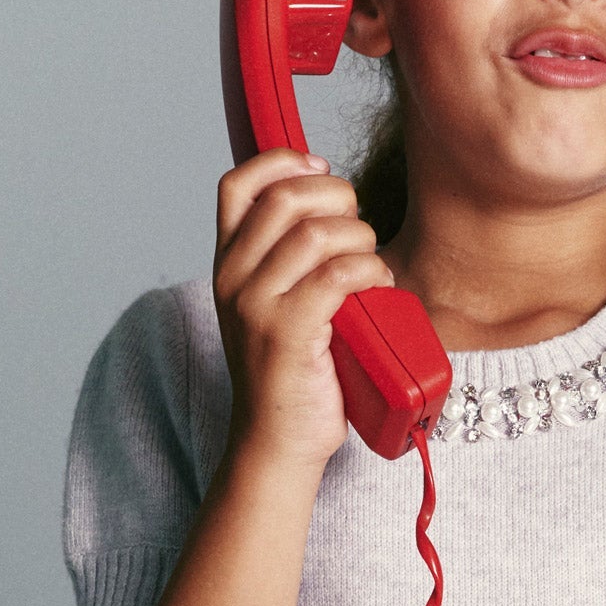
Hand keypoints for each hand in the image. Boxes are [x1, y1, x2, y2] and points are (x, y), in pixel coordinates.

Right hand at [212, 149, 394, 468]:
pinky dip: (371, 270)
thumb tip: (332, 204)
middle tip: (360, 230)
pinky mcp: (288, 333)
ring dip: (361, 239)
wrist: (277, 444)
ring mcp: (256, 306)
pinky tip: (379, 284)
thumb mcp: (275, 306)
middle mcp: (233, 279)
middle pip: (286, 198)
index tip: (321, 169)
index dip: (283, 162)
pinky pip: (339, 274)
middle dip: (337, 198)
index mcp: (227, 265)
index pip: (238, 184)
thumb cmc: (291, 375)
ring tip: (373, 267)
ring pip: (318, 233)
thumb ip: (287, 259)